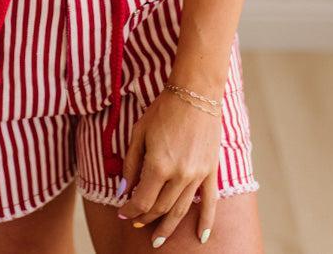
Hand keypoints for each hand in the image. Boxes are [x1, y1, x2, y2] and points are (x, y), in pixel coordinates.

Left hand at [117, 85, 220, 244]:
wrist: (194, 93)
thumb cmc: (163, 110)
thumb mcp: (138, 133)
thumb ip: (130, 164)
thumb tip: (123, 189)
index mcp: (158, 165)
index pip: (141, 201)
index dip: (129, 210)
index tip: (122, 212)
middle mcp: (179, 175)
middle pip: (160, 208)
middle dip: (145, 217)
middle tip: (136, 220)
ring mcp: (197, 176)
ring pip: (180, 210)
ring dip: (167, 226)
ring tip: (158, 238)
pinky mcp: (210, 172)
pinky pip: (209, 203)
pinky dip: (205, 222)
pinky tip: (200, 237)